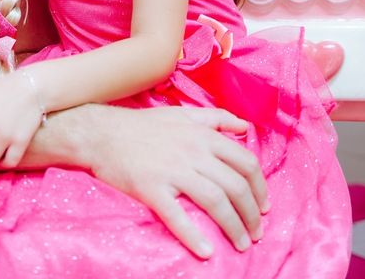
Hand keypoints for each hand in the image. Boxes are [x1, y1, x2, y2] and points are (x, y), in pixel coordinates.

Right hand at [82, 105, 267, 258]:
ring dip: (234, 227)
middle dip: (252, 213)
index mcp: (203, 135)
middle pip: (235, 186)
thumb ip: (216, 118)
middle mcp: (193, 152)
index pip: (245, 162)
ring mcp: (173, 171)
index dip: (260, 187)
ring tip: (241, 244)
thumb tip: (244, 128)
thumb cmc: (143, 126)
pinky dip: (194, 236)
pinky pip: (177, 216)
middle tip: (256, 231)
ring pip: (215, 201)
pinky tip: (206, 251)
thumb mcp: (183, 113)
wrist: (102, 134)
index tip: (263, 206)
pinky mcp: (152, 188)